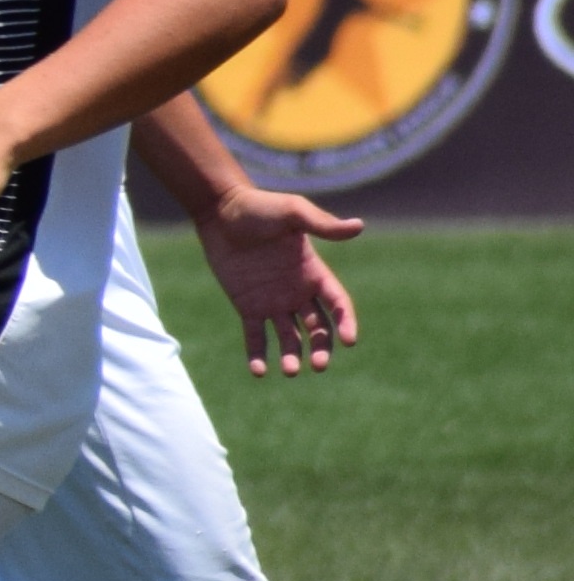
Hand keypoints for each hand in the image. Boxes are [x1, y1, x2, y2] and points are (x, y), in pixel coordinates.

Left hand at [194, 177, 365, 376]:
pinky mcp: (247, 305)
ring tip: (290, 370)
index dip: (346, 323)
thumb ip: (323, 225)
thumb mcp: (293, 213)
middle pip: (318, 328)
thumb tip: (359, 226)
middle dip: (321, 347)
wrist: (221, 210)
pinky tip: (259, 372)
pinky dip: (257, 354)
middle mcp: (298, 292)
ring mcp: (273, 300)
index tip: (349, 341)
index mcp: (315, 273)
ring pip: (289, 336)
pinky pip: (255, 335)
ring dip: (291, 355)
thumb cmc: (259, 207)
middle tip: (318, 365)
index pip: (338, 305)